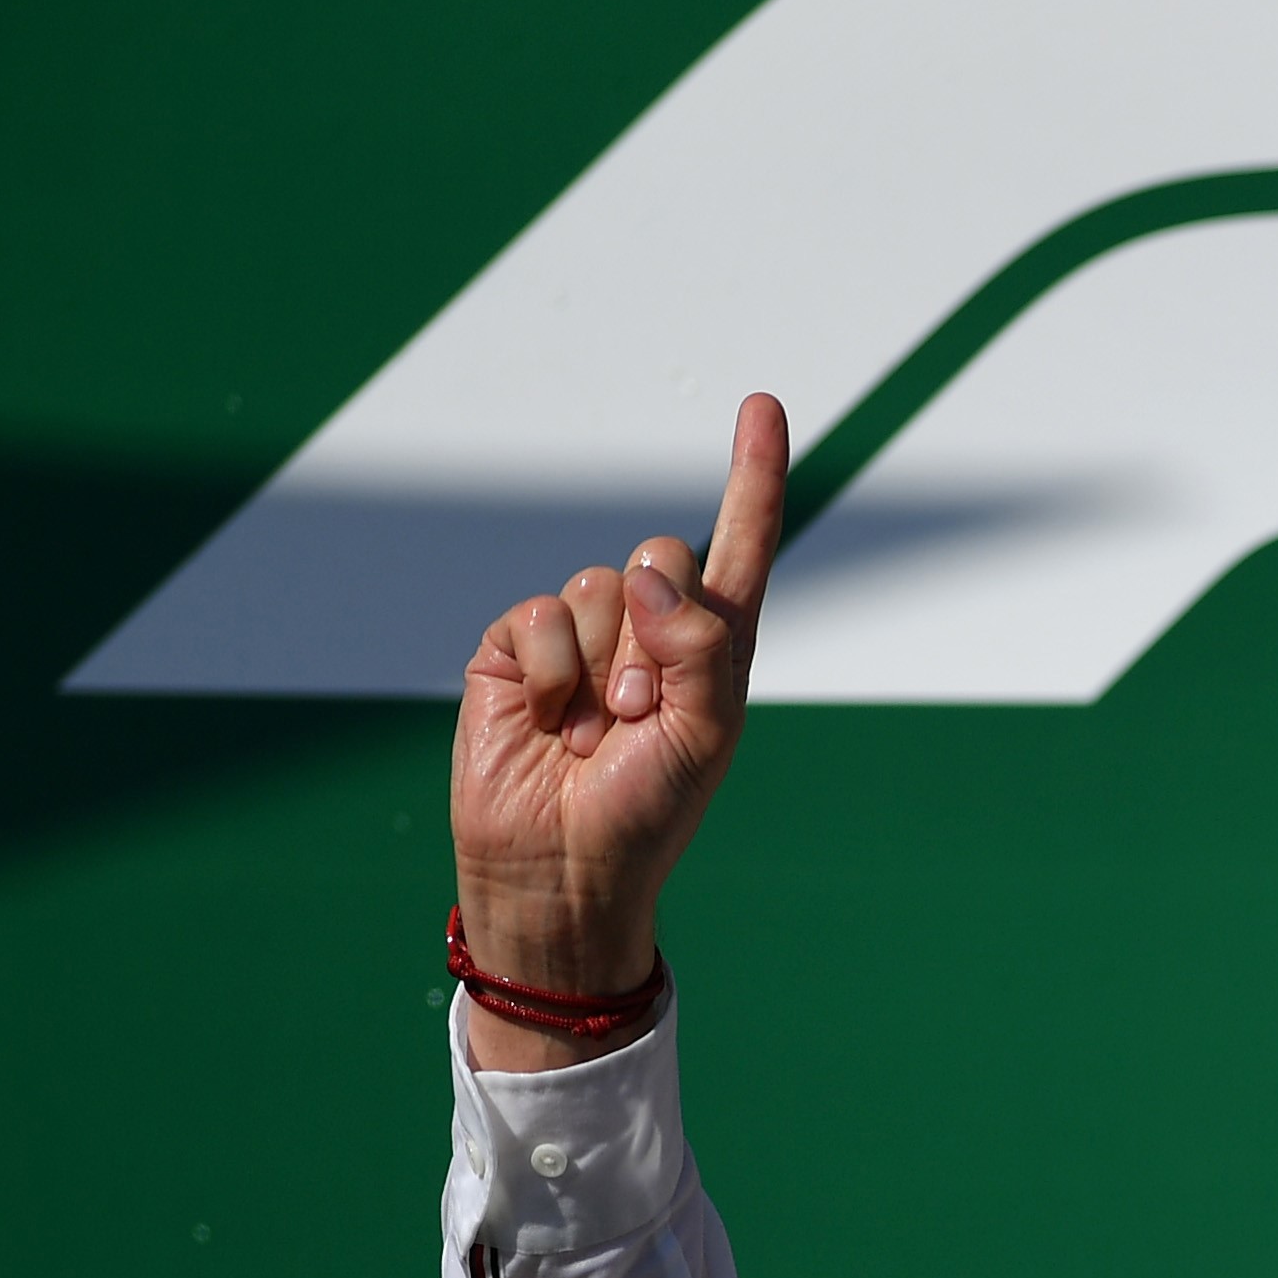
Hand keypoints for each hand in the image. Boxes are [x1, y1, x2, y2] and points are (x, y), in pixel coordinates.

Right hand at [450, 395, 789, 1066]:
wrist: (561, 872)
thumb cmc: (648, 813)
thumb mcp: (705, 735)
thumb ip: (700, 647)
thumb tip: (651, 572)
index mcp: (712, 647)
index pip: (740, 545)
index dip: (752, 474)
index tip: (761, 405)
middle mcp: (649, 630)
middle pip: (660, 552)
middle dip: (656, 633)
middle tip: (640, 714)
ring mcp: (581, 638)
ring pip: (597, 585)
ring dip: (601, 666)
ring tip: (594, 732)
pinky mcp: (516, 651)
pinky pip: (539, 616)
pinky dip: (550, 671)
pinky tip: (546, 724)